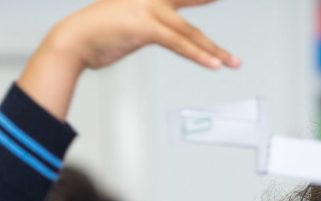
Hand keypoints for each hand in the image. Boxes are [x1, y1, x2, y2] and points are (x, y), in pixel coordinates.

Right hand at [46, 0, 239, 71]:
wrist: (76, 40)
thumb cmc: (100, 33)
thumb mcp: (130, 21)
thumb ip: (153, 24)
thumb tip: (171, 34)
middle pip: (191, 0)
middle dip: (209, 0)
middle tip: (225, 1)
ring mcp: (149, 9)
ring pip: (191, 32)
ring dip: (215, 51)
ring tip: (234, 61)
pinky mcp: (147, 27)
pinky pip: (179, 44)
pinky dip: (199, 56)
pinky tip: (214, 64)